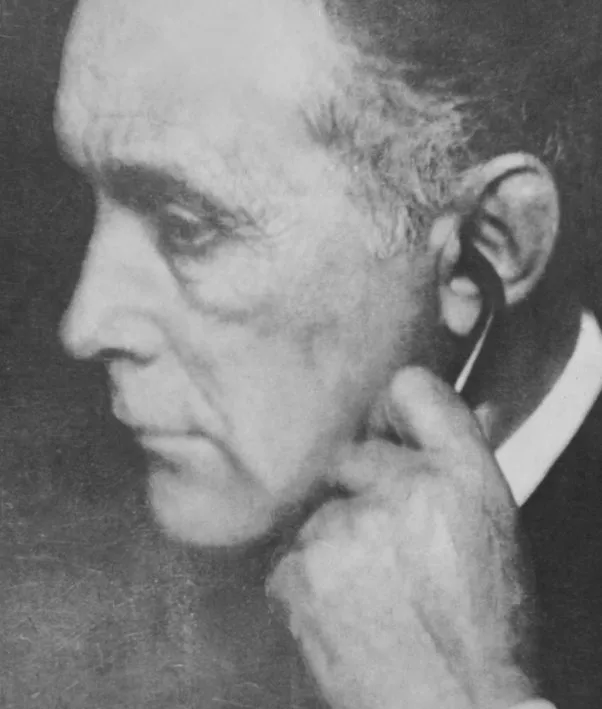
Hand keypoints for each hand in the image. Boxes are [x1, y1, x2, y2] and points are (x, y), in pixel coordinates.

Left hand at [268, 367, 537, 708]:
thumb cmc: (483, 630)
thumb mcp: (490, 531)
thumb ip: (453, 467)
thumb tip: (420, 427)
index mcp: (461, 475)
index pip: (411, 388)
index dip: (393, 410)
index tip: (386, 431)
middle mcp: (402, 488)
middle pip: (352, 454)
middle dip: (361, 490)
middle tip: (385, 545)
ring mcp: (345, 527)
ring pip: (320, 510)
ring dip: (335, 542)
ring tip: (370, 593)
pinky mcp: (299, 570)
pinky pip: (292, 554)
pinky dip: (308, 580)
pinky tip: (344, 612)